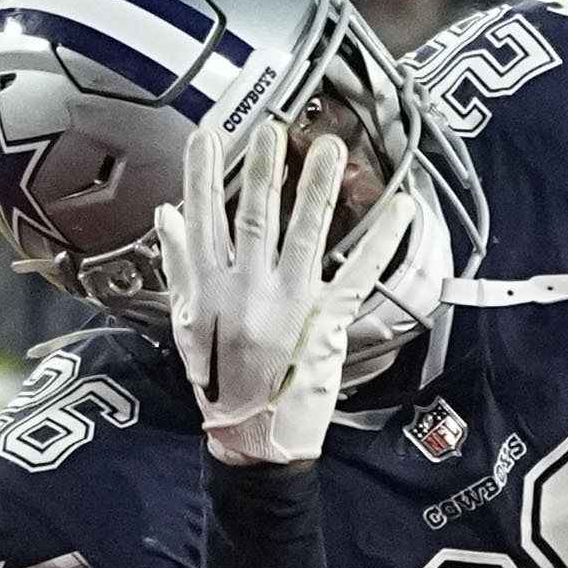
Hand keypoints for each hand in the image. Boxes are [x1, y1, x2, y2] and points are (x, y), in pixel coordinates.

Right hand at [157, 122, 408, 464]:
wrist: (253, 438)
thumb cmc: (219, 381)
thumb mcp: (186, 325)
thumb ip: (179, 267)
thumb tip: (168, 216)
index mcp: (209, 290)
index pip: (202, 220)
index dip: (202, 176)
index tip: (208, 136)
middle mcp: (248, 292)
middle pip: (256, 220)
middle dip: (265, 171)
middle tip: (274, 129)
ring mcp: (289, 306)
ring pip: (304, 237)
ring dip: (317, 190)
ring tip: (327, 150)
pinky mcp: (327, 322)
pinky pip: (356, 275)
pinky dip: (381, 243)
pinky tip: (399, 211)